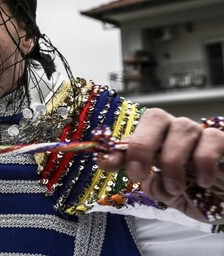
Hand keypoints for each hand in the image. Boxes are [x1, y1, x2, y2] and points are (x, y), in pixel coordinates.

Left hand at [98, 108, 223, 223]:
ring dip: (173, 160)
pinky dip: (203, 160)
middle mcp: (176, 134)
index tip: (105, 164)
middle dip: (141, 145)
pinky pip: (211, 138)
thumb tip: (145, 178)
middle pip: (155, 117)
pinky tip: (202, 181)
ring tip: (176, 188)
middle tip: (137, 174)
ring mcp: (201, 135)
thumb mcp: (173, 197)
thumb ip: (156, 187)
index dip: (117, 148)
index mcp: (159, 144)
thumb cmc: (203, 198)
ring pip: (181, 127)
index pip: (133, 137)